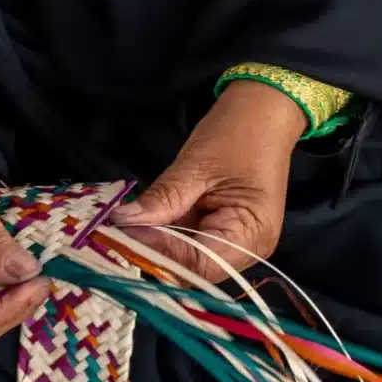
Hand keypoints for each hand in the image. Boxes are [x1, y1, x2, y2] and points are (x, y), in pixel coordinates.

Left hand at [107, 80, 302, 279]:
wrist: (264, 112)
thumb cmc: (238, 132)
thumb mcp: (196, 165)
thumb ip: (162, 199)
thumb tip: (122, 222)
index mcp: (252, 234)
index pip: (199, 264)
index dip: (161, 253)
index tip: (126, 233)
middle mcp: (248, 251)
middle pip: (193, 269)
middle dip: (156, 253)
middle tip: (117, 233)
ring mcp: (236, 246)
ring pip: (187, 260)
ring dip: (157, 246)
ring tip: (127, 228)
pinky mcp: (222, 236)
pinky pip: (190, 245)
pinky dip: (166, 237)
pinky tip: (144, 225)